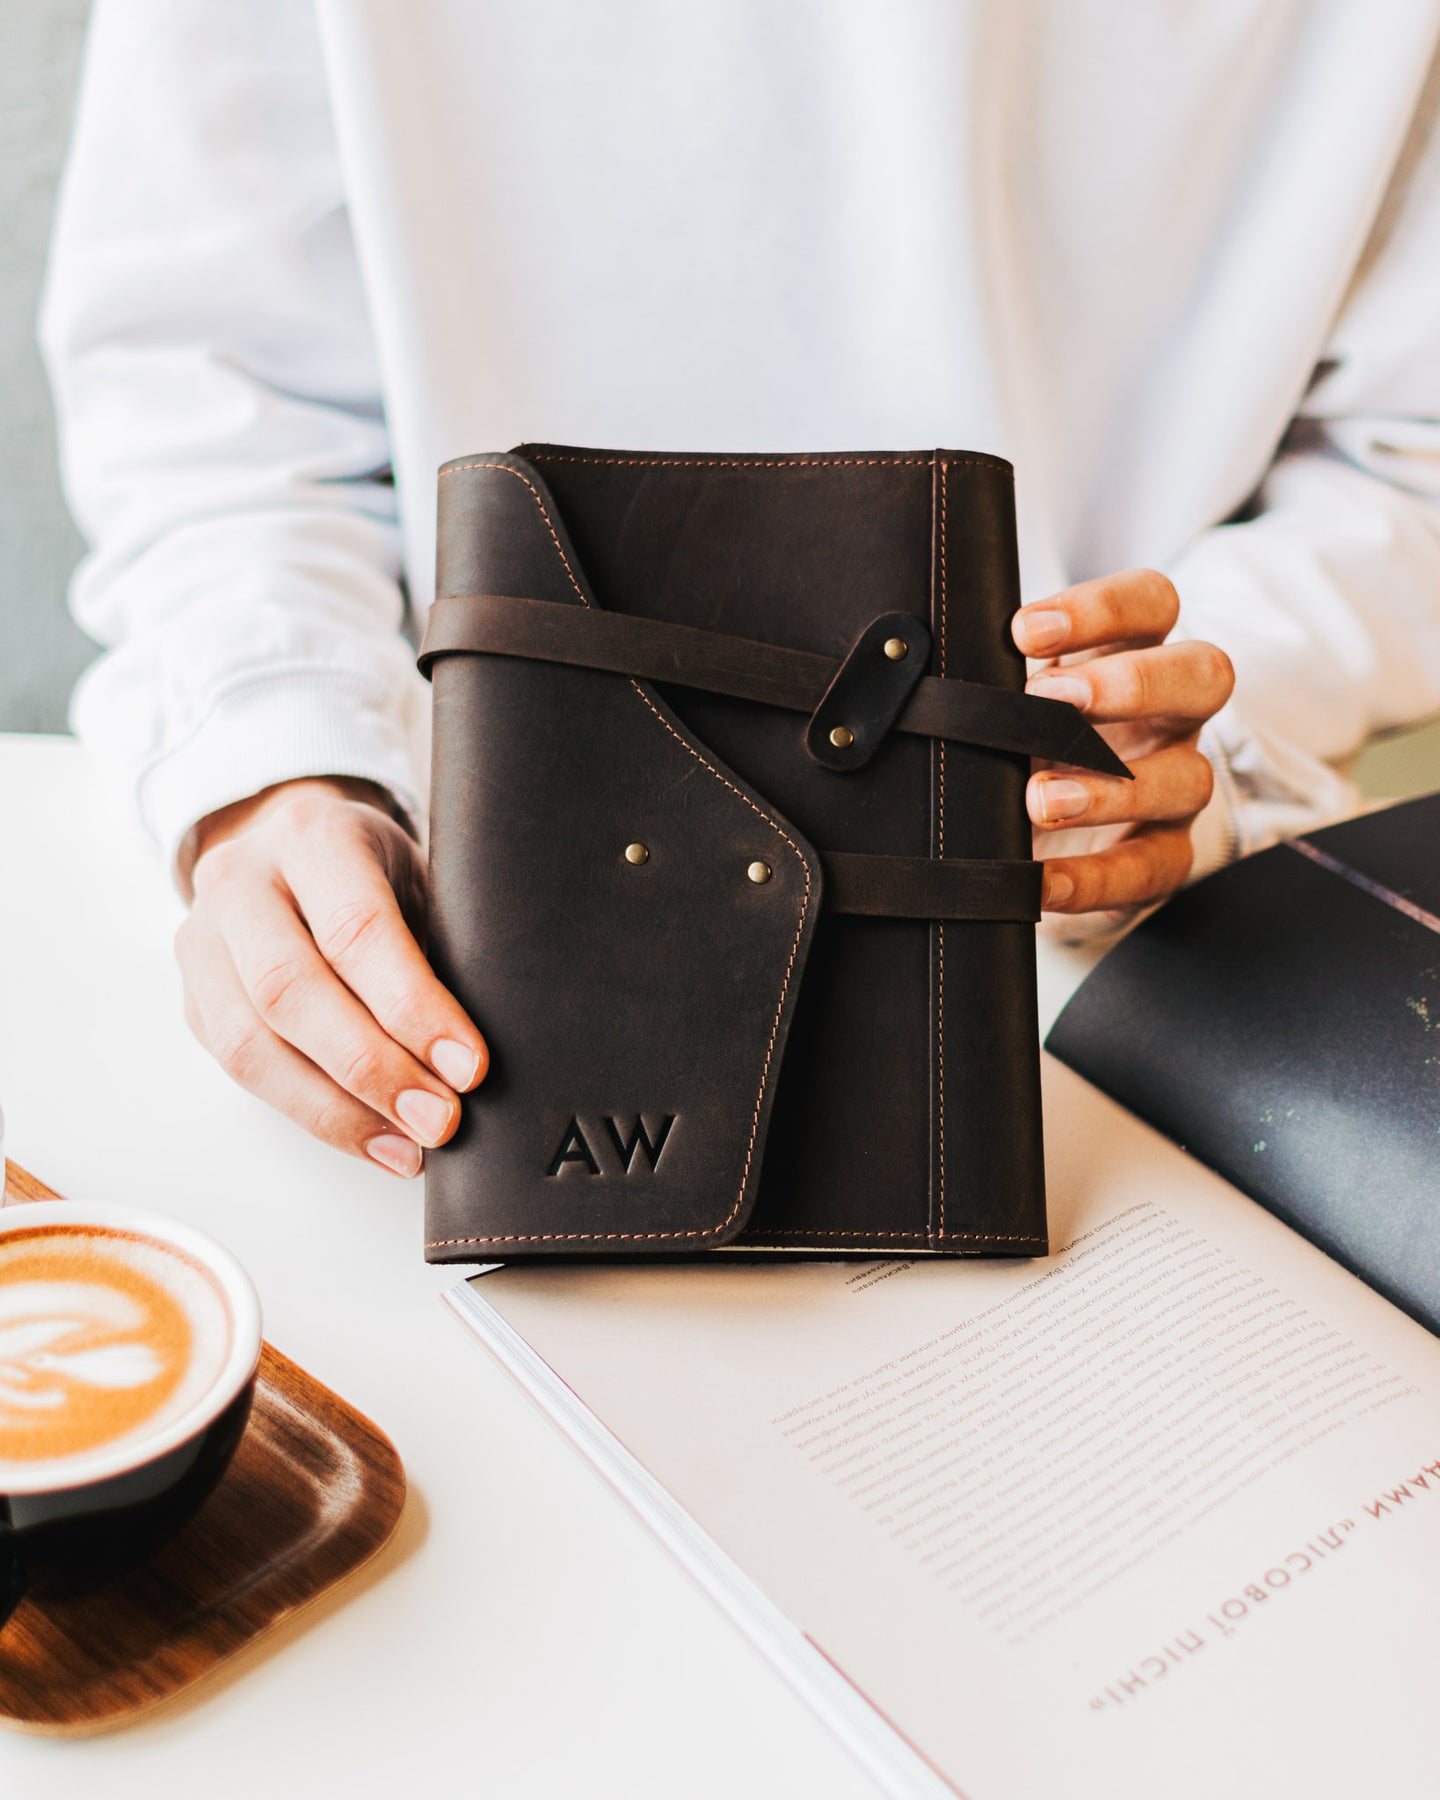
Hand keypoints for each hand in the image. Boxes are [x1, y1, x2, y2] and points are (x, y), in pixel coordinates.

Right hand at [175, 778, 487, 1176]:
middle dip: (372, 1069)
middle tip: (440, 1118)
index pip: (356, 929)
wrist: (289, 846)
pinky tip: (371, 1137)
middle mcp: (240, 881)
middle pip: (291, 990)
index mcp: (310, 835)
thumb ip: (438, 942)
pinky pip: (242, 1070)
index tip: (468, 1065)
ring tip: (409, 1145)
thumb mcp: (416, 875)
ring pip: (251, 1043)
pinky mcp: (192, 997)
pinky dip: (313, 1113)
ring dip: (338, 1110)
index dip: (413, 1007)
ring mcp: (202, 940)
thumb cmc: (372, 869)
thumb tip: (473, 1051)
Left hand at [1012, 570, 1233, 914]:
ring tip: (1041, 801)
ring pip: (1188, 777)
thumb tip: (925, 676)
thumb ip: (989, 683)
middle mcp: (1170, 715)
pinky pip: (1151, 869)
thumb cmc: (1019, 742)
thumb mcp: (1007, 703)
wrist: (1031, 835)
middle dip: (1131, 683)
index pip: (1150, 603)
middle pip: (1203, 675)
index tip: (1023, 632)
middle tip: (1053, 698)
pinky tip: (1042, 882)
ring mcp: (1177, 785)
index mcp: (1135, 654)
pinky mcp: (1165, 855)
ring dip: (1112, 789)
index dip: (1100, 609)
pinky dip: (1095, 878)